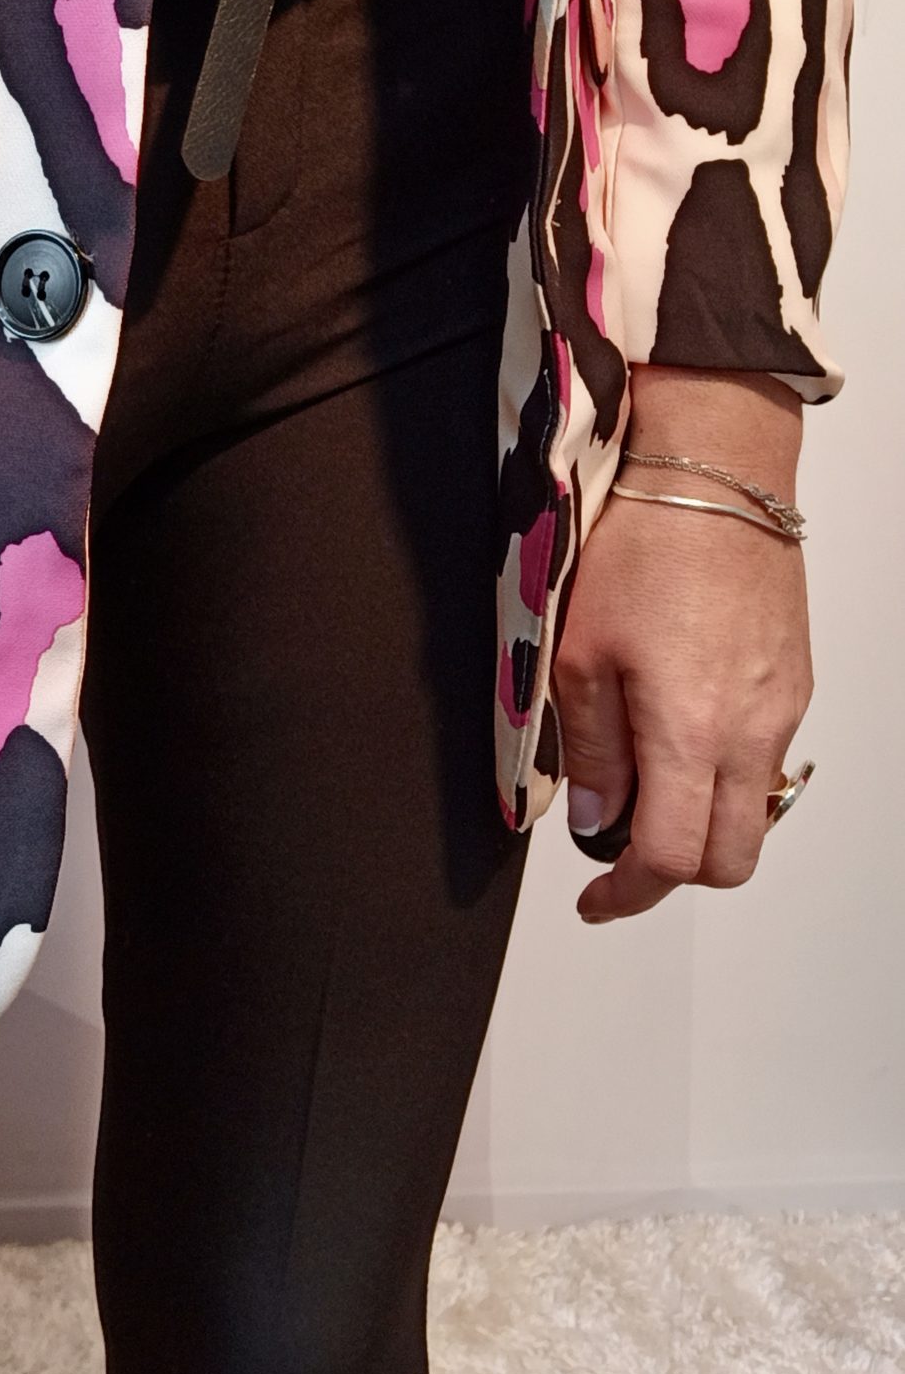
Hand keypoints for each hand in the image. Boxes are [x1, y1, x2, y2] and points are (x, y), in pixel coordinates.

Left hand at [554, 367, 810, 922]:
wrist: (715, 471)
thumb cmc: (643, 544)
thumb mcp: (579, 653)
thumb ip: (589, 750)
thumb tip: (595, 821)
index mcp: (691, 730)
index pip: (670, 858)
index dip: (626, 896)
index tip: (595, 902)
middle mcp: (752, 729)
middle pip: (729, 859)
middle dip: (672, 874)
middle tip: (617, 854)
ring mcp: (783, 708)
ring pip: (754, 814)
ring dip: (702, 825)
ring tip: (643, 787)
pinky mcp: (795, 683)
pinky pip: (767, 763)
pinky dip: (723, 778)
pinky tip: (679, 739)